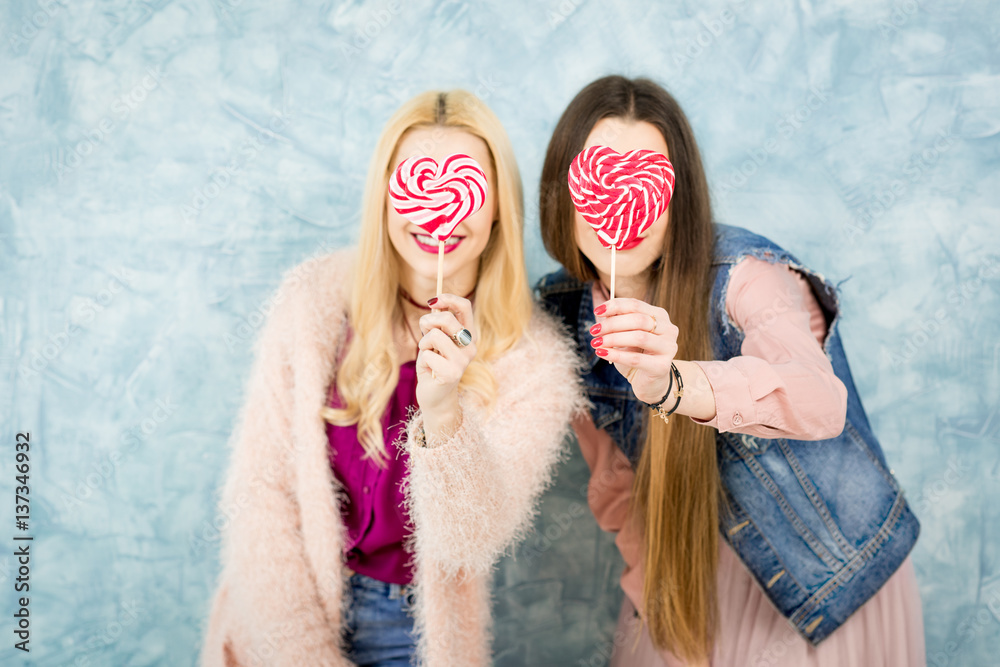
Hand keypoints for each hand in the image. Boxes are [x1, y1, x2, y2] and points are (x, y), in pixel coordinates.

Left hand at [415, 293, 476, 438]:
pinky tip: (429, 369)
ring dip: (424, 343)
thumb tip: (433, 304)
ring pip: (435, 336)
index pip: (465, 307)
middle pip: (447, 318)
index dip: (448, 299)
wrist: (434, 395)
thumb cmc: (433, 363)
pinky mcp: (452, 373)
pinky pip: (428, 354)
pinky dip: (423, 359)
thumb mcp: (434, 339)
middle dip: (428, 321)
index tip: (433, 301)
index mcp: (468, 334)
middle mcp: (470, 346)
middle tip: (424, 331)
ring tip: (428, 354)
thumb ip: (437, 324)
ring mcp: (463, 360)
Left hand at [590, 297, 677, 404]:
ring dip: (613, 339)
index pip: (636, 304)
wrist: (648, 382)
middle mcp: (668, 329)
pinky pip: (636, 359)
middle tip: (594, 331)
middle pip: (638, 320)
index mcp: (659, 316)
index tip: (596, 311)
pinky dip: (616, 355)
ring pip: (639, 337)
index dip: (614, 306)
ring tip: (596, 343)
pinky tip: (602, 353)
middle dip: (612, 324)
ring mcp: (669, 347)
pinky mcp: (662, 366)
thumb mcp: (625, 335)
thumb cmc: (635, 355)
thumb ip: (617, 322)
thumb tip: (601, 312)